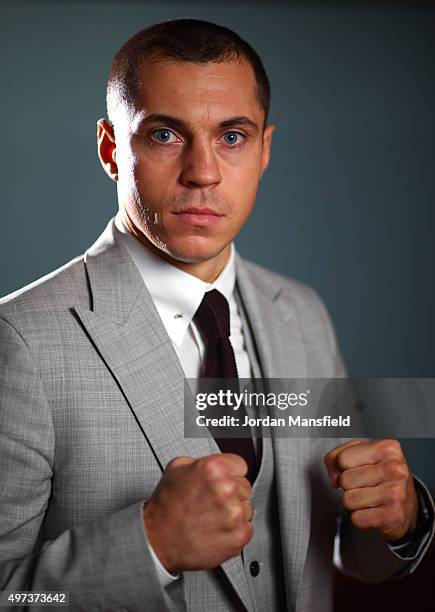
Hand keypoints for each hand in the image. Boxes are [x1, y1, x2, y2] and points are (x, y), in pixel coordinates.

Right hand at [143, 453, 252, 573]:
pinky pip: (247, 527)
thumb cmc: (165, 507)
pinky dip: (234, 530)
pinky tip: (216, 529)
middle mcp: (226, 489)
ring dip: (233, 511)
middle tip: (211, 501)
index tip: (221, 481)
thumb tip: (216, 462)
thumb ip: (202, 461)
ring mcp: (234, 514)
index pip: (240, 465)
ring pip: (246, 507)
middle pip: (244, 485)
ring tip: (211, 516)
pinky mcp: (238, 535)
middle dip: (231, 492)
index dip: (229, 473)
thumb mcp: (177, 468)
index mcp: (213, 468)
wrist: (157, 540)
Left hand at [324, 439, 418, 540]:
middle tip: (366, 485)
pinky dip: (360, 518)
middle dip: (349, 485)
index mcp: (387, 448)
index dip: (345, 466)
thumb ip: (336, 456)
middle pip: (345, 479)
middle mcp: (395, 469)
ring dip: (354, 502)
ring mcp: (396, 493)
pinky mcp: (394, 515)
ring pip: (348, 500)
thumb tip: (333, 478)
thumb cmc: (381, 475)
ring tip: (370, 498)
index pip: (343, 458)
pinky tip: (374, 511)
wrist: (407, 504)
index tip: (359, 469)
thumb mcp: (360, 454)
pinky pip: (357, 519)